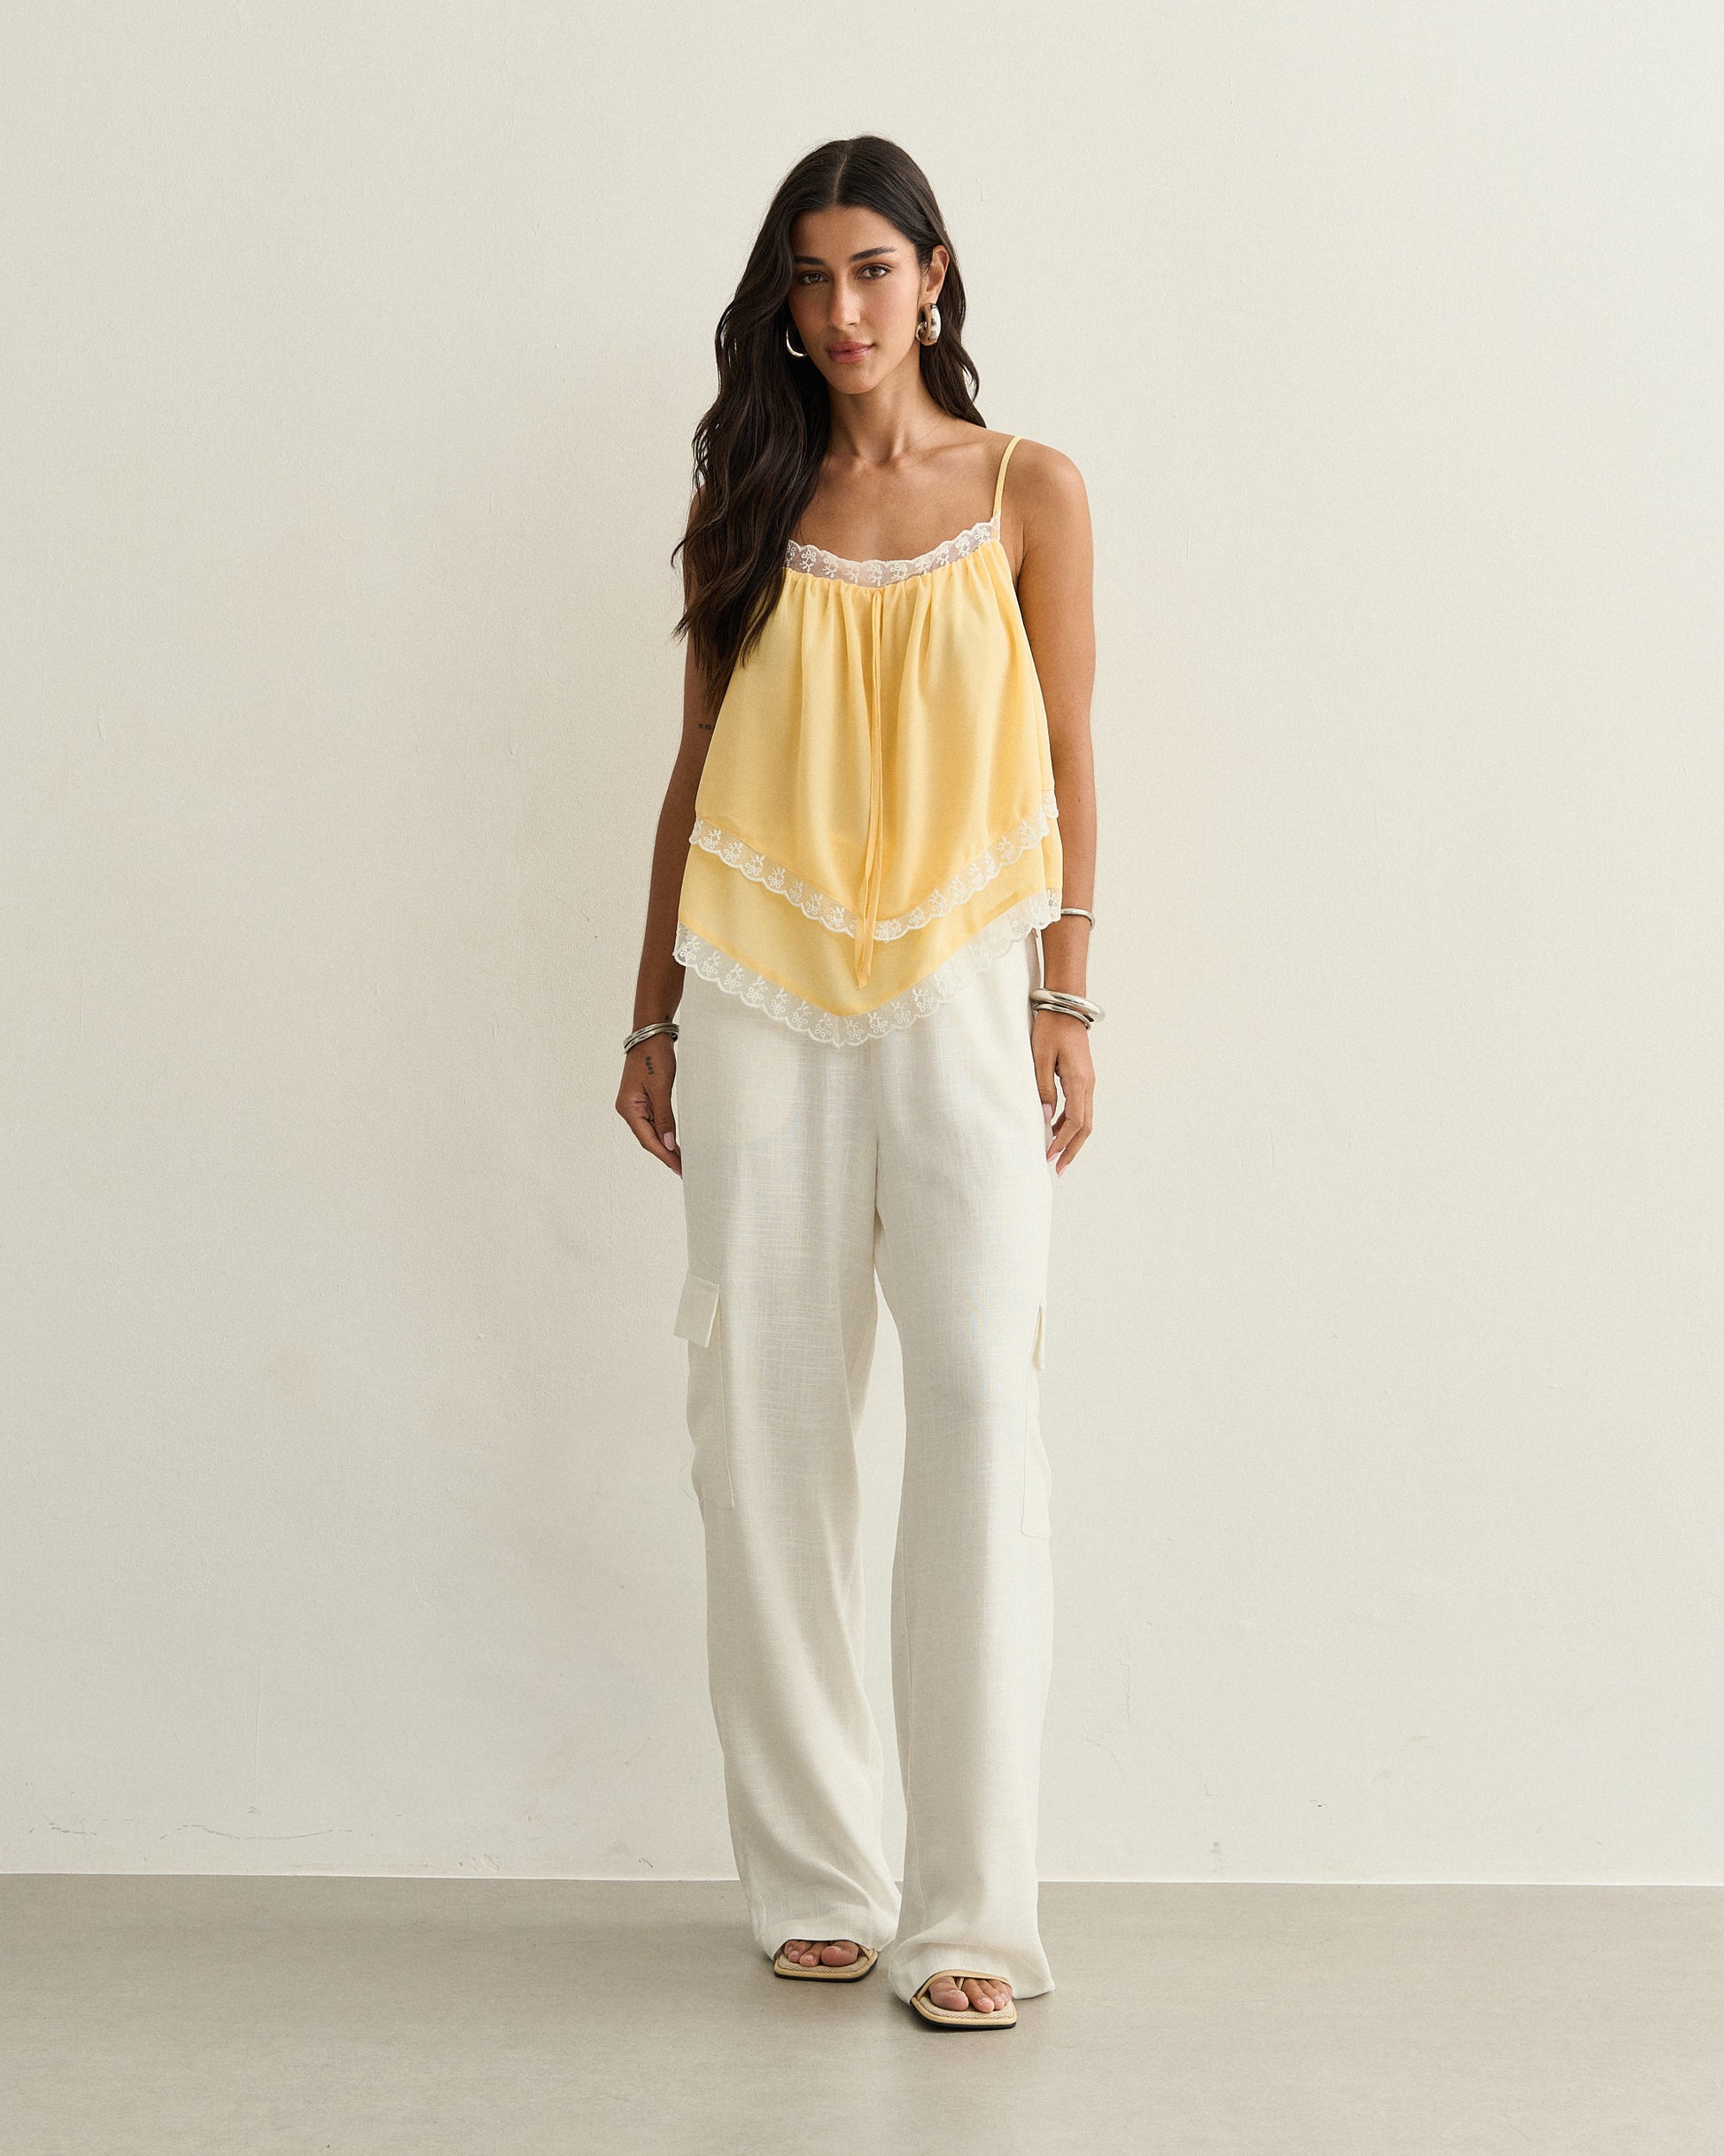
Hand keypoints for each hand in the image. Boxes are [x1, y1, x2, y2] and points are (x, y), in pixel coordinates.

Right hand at [616, 1036, 681, 1174]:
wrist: (651, 1035)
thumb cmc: (654, 1057)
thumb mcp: (661, 1089)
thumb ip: (664, 1117)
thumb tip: (668, 1143)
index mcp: (628, 1108)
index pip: (648, 1139)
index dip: (664, 1155)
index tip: (678, 1168)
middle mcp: (629, 1109)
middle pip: (648, 1138)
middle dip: (666, 1153)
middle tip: (684, 1168)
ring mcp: (635, 1105)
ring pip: (651, 1131)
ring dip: (666, 1144)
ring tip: (682, 1159)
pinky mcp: (643, 1099)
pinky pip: (654, 1121)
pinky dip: (664, 1131)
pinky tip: (674, 1140)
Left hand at [1032, 1011, 1093, 1175]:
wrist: (1066, 1006)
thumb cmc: (1050, 1028)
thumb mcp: (1040, 1057)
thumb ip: (1042, 1088)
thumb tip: (1044, 1118)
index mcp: (1079, 1081)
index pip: (1075, 1122)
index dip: (1062, 1142)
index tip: (1049, 1157)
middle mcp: (1088, 1085)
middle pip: (1085, 1127)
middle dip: (1072, 1150)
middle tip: (1058, 1169)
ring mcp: (1087, 1082)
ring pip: (1084, 1119)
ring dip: (1071, 1139)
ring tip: (1055, 1155)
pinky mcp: (1083, 1079)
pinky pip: (1080, 1108)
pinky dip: (1070, 1124)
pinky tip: (1054, 1131)